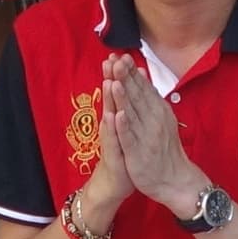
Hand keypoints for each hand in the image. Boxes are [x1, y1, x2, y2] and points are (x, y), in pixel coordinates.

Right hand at [74, 73, 135, 227]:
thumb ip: (126, 108)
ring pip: (110, 116)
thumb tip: (128, 87)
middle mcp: (111, 127)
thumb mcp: (126, 129)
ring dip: (110, 99)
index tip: (118, 54)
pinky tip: (111, 116)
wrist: (114, 184)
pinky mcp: (113, 155)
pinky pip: (112, 140)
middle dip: (112, 79)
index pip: (118, 93)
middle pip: (112, 100)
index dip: (118, 75)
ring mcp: (111, 140)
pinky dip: (112, 128)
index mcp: (117, 118)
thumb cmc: (123, 154)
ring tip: (110, 80)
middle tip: (110, 59)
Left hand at [100, 55, 205, 220]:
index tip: (120, 55)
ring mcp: (146, 137)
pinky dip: (124, 127)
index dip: (130, 72)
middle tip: (115, 60)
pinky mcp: (138, 154)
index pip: (142, 88)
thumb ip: (150, 96)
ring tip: (114, 81)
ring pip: (132, 115)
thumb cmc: (164, 148)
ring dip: (123, 98)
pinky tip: (118, 115)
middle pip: (136, 97)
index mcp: (157, 111)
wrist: (175, 180)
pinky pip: (130, 139)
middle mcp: (153, 121)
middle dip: (125, 79)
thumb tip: (141, 72)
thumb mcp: (161, 118)